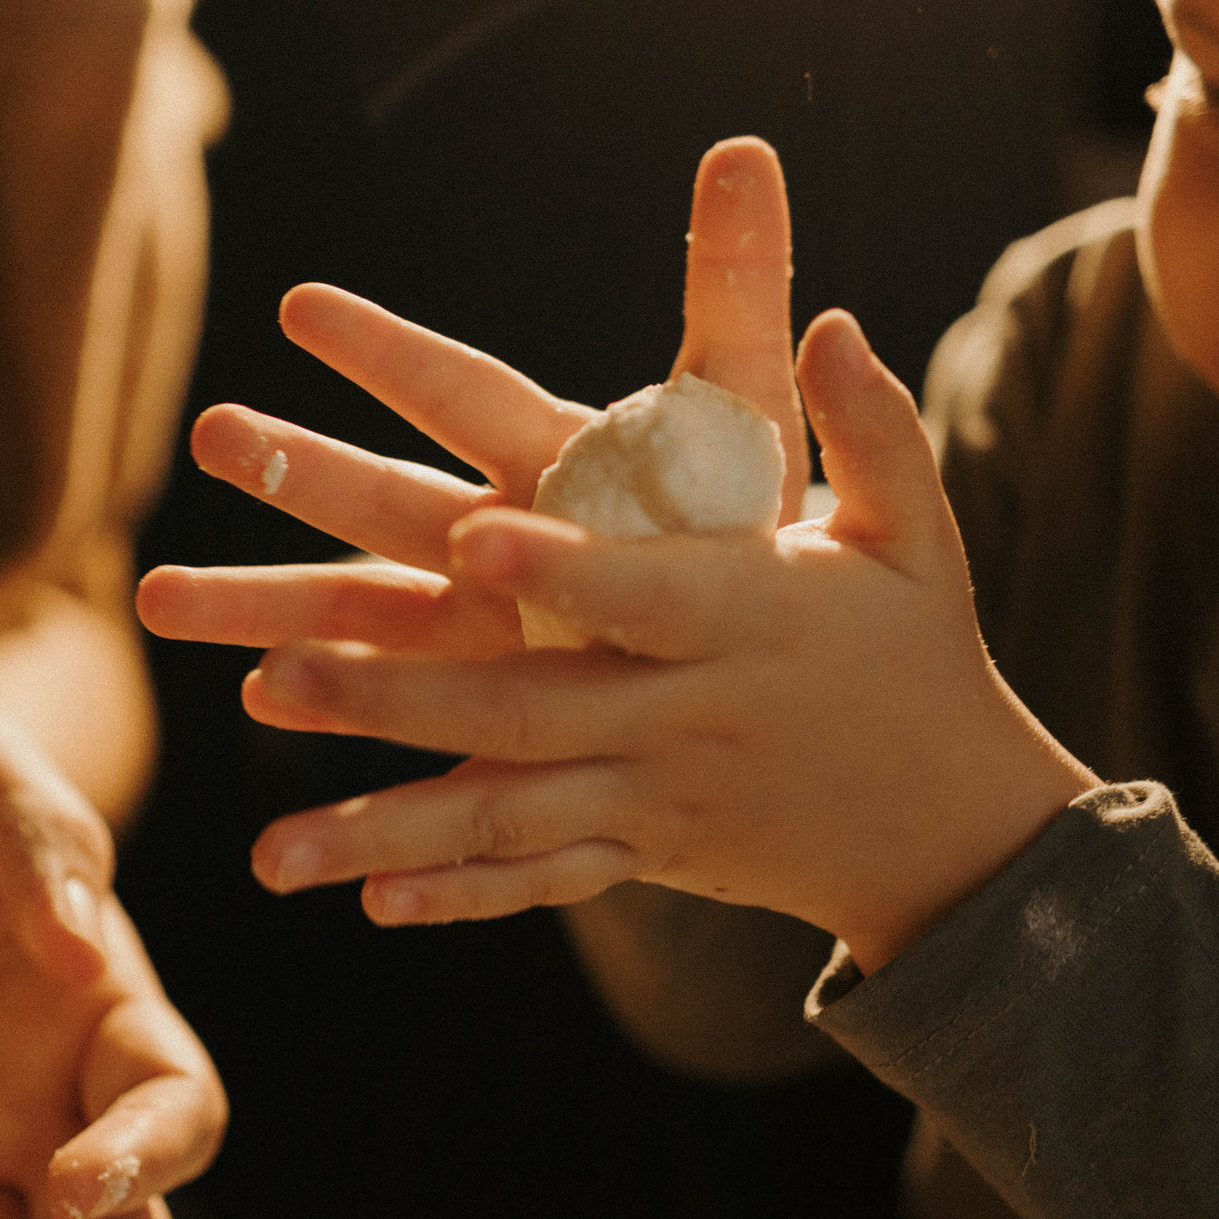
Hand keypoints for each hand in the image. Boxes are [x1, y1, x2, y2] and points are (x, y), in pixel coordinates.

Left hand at [137, 138, 1094, 970]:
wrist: (948, 823)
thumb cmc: (915, 649)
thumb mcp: (913, 533)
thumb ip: (868, 426)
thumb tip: (825, 319)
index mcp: (746, 617)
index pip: (640, 589)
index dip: (559, 566)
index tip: (471, 535)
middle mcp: (686, 715)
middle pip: (524, 708)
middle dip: (392, 695)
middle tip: (269, 671)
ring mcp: (655, 797)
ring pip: (505, 813)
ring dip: (386, 818)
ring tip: (272, 837)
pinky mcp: (641, 852)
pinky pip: (540, 880)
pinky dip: (459, 895)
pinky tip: (368, 899)